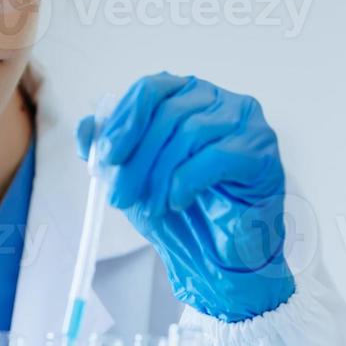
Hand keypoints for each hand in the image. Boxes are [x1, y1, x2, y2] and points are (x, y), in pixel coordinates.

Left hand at [77, 72, 295, 321]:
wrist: (218, 257)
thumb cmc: (183, 213)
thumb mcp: (135, 178)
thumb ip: (110, 151)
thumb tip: (86, 129)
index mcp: (188, 96)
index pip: (152, 88)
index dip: (124, 120)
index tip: (105, 156)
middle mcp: (220, 101)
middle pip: (169, 113)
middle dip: (137, 158)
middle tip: (119, 195)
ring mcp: (246, 123)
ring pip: (190, 133)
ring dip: (159, 175)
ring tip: (149, 207)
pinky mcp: (260, 152)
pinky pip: (215, 157)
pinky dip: (187, 181)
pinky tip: (177, 202)